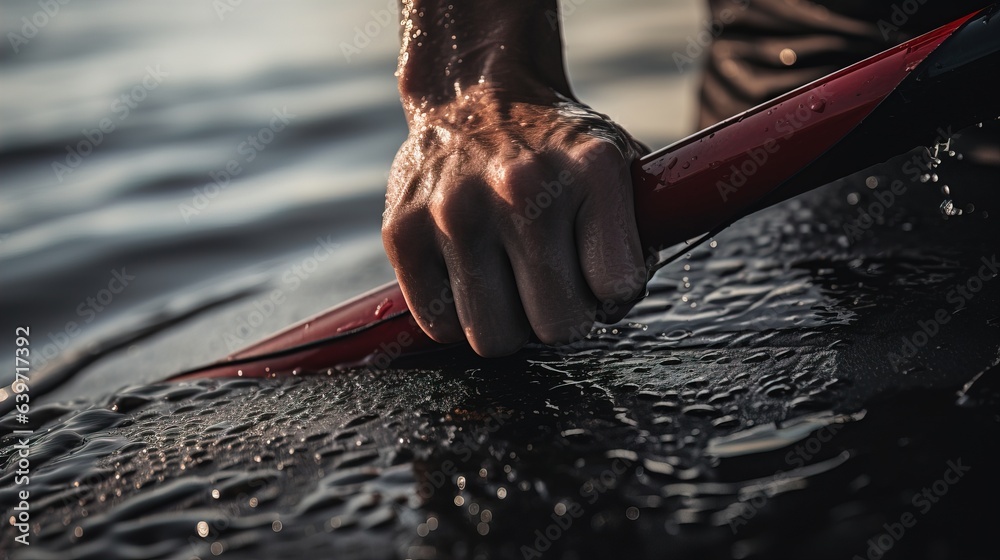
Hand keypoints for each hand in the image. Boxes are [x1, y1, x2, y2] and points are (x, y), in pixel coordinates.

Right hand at [383, 85, 648, 356]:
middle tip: (550, 284)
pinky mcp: (403, 233)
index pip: (617, 286)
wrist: (474, 96)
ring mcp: (456, 211)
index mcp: (591, 169)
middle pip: (557, 326)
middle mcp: (523, 189)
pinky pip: (441, 326)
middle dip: (560, 316)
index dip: (611, 294)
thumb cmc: (553, 149)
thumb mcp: (616, 165)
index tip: (596, 275)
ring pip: (495, 339)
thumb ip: (638, 232)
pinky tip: (471, 278)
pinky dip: (459, 316)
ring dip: (508, 323)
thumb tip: (614, 307)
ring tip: (509, 282)